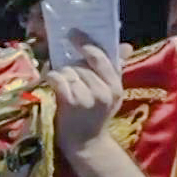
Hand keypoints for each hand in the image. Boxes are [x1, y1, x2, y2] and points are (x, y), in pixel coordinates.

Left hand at [47, 35, 123, 156]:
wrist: (86, 144)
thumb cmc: (95, 115)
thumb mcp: (110, 93)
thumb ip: (115, 68)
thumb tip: (125, 45)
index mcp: (116, 86)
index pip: (103, 57)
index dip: (87, 43)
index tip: (73, 33)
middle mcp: (105, 90)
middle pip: (81, 64)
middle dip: (71, 66)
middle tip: (67, 74)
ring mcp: (88, 97)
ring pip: (68, 70)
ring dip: (61, 74)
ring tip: (63, 86)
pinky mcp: (72, 102)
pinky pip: (58, 78)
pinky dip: (52, 78)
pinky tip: (51, 84)